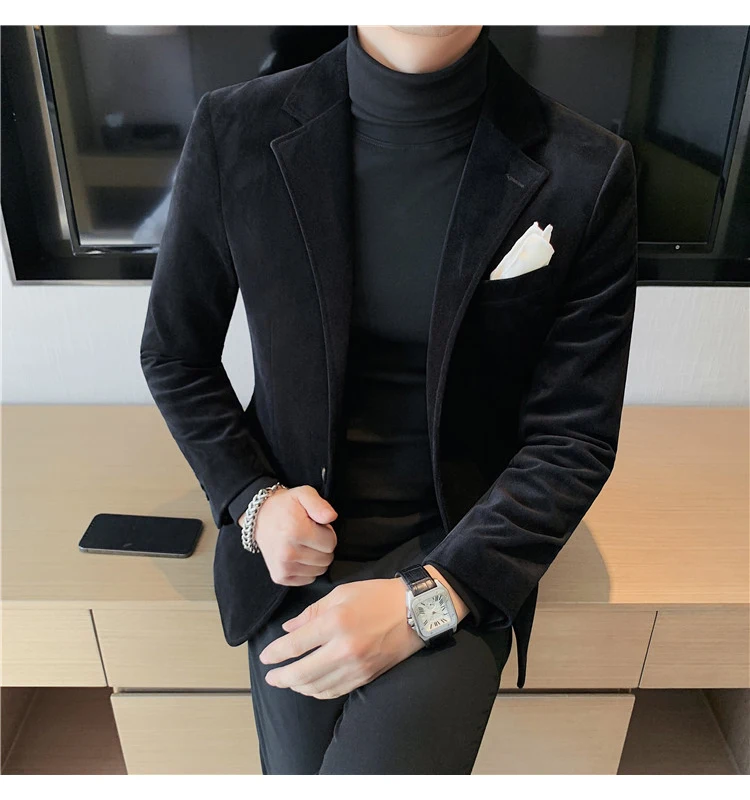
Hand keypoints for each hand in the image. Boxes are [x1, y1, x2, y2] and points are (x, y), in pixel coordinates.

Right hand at [241, 485, 337, 586]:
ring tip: (302, 544)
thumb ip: (319, 504)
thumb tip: (331, 517)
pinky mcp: (280, 576)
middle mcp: (288, 552)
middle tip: (308, 535)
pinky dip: (307, 569)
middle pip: (326, 559)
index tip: (315, 526)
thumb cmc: (284, 506)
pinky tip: (298, 555)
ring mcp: (283, 567)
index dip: (326, 532)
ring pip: (319, 570)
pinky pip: (308, 579)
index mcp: (296, 531)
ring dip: (315, 558)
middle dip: (322, 546)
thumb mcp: (304, 493)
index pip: (331, 543)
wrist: (260, 517)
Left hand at [258, 577, 424, 698]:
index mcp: (334, 623)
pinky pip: (335, 691)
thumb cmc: (377, 596)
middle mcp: (343, 649)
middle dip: (281, 677)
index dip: (275, 653)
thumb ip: (312, 612)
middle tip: (270, 677)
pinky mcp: (366, 677)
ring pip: (317, 686)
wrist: (414, 611)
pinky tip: (310, 687)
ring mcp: (355, 666)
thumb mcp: (342, 594)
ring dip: (297, 686)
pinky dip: (318, 691)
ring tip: (288, 681)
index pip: (294, 645)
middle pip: (301, 672)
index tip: (265, 657)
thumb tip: (289, 629)